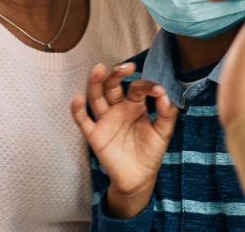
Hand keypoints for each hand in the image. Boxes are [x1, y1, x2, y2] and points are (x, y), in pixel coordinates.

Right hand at [70, 63, 177, 218]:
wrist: (139, 178)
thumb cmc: (150, 152)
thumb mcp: (163, 132)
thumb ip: (166, 113)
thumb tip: (164, 94)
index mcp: (134, 105)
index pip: (136, 88)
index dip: (146, 86)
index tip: (156, 90)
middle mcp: (117, 109)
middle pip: (112, 86)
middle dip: (117, 74)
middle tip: (126, 67)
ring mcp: (105, 120)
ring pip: (96, 97)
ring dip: (96, 83)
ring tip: (99, 69)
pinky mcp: (95, 135)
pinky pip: (83, 121)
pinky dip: (78, 110)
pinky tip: (78, 99)